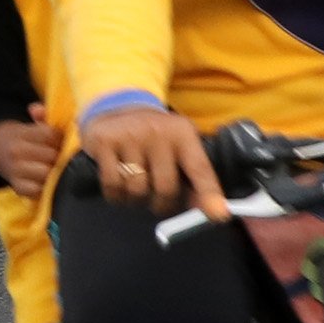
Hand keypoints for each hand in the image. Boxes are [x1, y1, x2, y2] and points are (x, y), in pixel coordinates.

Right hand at [0, 106, 60, 200]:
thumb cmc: (27, 138)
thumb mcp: (33, 125)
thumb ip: (41, 116)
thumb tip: (36, 109)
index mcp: (22, 134)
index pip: (50, 135)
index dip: (60, 139)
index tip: (61, 142)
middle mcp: (16, 152)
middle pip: (51, 155)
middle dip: (59, 156)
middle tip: (61, 157)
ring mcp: (15, 170)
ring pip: (46, 173)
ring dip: (54, 172)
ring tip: (55, 169)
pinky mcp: (17, 187)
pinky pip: (36, 190)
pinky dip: (43, 188)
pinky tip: (46, 182)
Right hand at [87, 102, 223, 221]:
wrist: (115, 107)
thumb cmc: (153, 138)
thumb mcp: (178, 148)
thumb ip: (193, 178)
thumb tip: (210, 211)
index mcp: (183, 133)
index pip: (200, 168)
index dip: (209, 194)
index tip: (218, 215)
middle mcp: (158, 132)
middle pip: (165, 187)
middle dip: (163, 204)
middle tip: (159, 204)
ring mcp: (130, 136)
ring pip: (137, 190)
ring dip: (136, 200)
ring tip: (136, 188)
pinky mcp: (105, 142)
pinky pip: (113, 185)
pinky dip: (116, 196)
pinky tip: (119, 187)